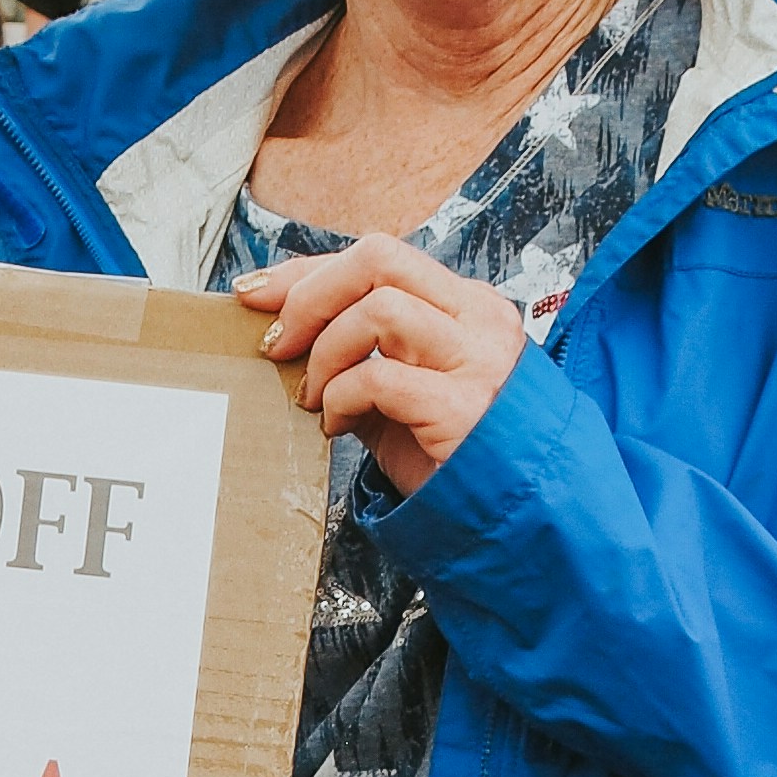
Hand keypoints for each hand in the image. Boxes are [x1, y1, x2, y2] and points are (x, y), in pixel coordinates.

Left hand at [233, 233, 525, 491]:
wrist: (521, 518)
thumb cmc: (456, 456)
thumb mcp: (403, 394)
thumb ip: (360, 358)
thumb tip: (283, 333)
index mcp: (465, 306)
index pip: (378, 258)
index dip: (307, 270)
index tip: (255, 294)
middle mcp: (477, 319)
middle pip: (379, 259)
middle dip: (311, 295)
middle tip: (278, 345)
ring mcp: (477, 359)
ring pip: (379, 308)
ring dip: (326, 353)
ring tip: (313, 398)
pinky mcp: (464, 406)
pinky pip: (379, 377)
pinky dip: (340, 398)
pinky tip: (337, 426)